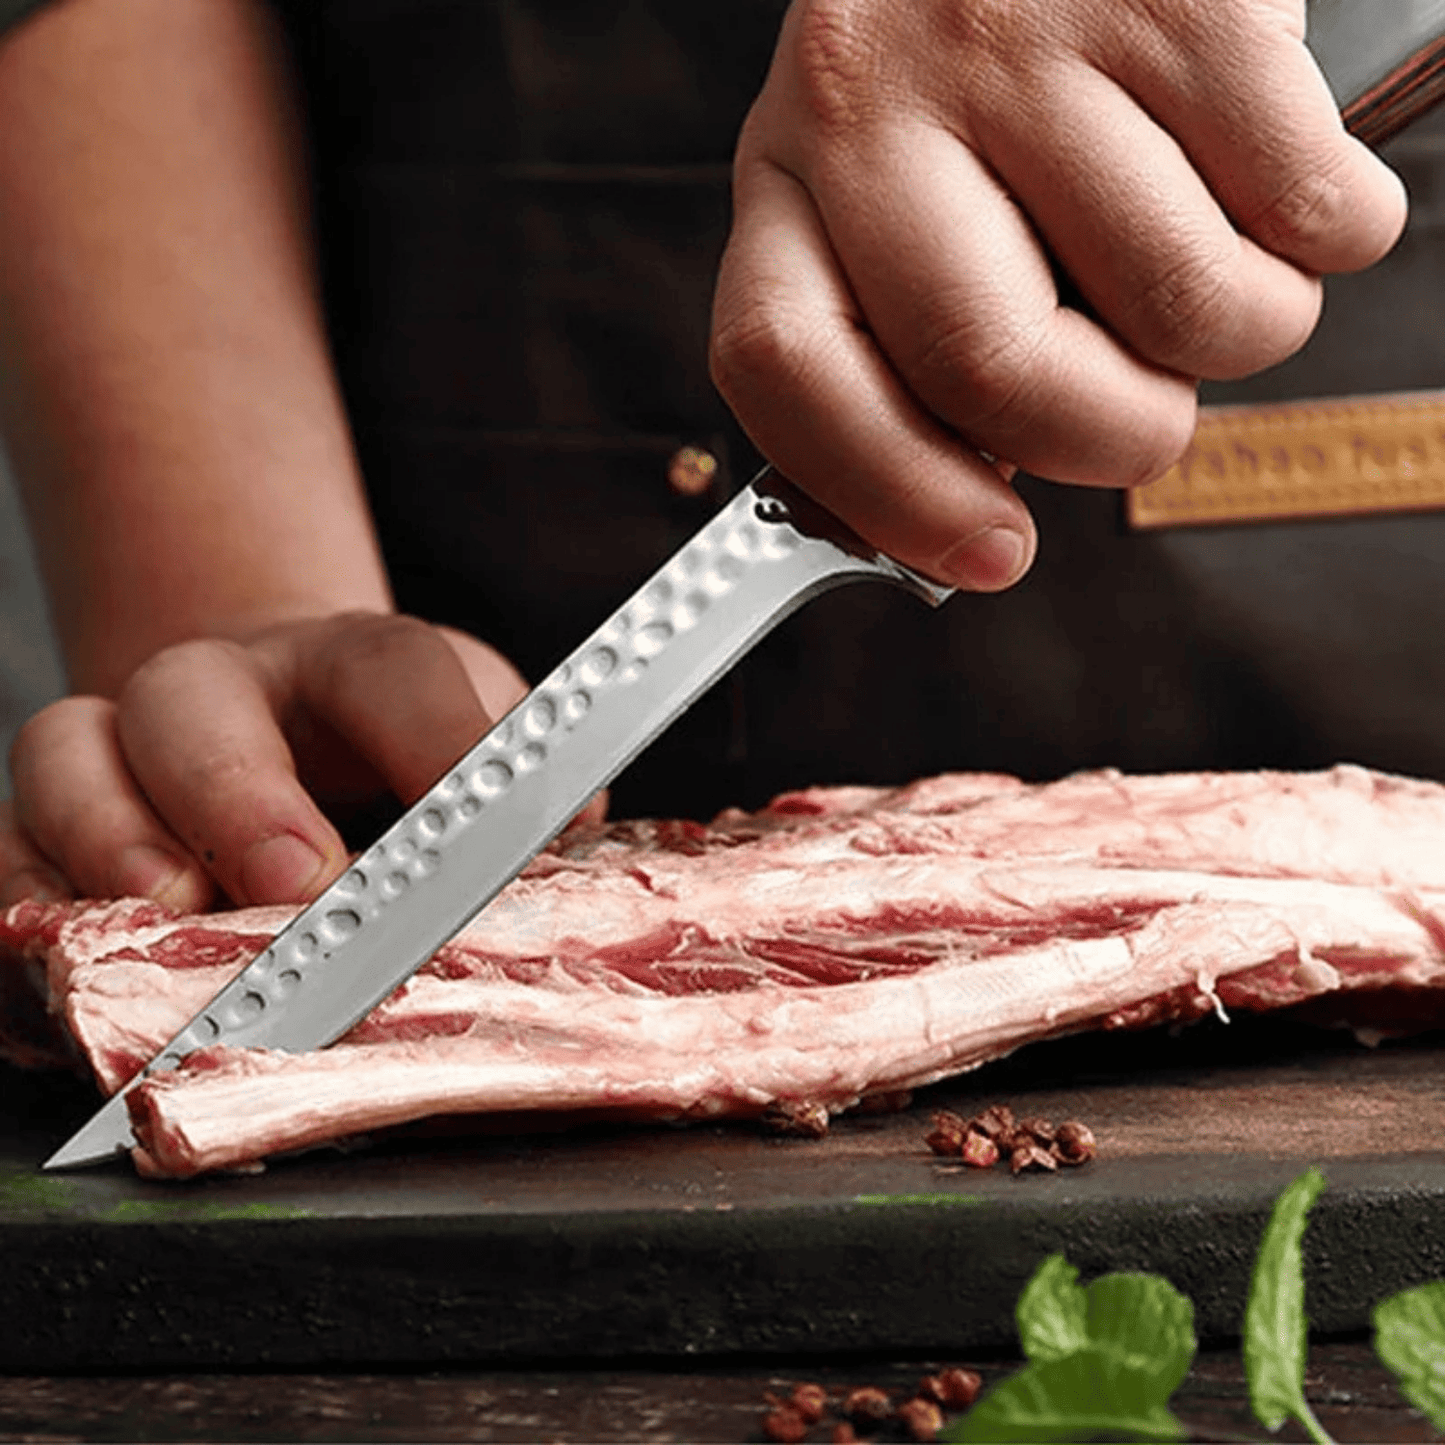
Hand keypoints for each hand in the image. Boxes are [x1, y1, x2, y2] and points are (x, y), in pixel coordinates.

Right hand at [1, 612, 540, 910]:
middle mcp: (226, 688)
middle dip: (241, 791)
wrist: (281, 724)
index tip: (487, 826)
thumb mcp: (478, 740)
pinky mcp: (49, 822)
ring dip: (114, 839)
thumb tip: (576, 844)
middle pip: (199, 697)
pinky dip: (22, 902)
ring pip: (70, 749)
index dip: (439, 738)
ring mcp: (123, 748)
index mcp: (349, 664)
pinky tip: (61, 955)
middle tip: (297, 883)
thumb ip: (529, 785)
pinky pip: (5, 846)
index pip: (391, 667)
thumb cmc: (394, 753)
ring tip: (169, 914)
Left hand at [711, 0, 1406, 589]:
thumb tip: (974, 505)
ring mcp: (1024, 37)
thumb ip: (901, 345)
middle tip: (1142, 423)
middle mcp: (879, 99)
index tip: (990, 555)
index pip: (785, 367)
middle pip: (987, 366)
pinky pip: (1304, 211)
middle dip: (1106, 443)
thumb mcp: (887, 199)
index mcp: (790, 174)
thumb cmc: (984, 74)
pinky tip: (1273, 195)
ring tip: (1215, 279)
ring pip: (1174, 300)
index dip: (893, 494)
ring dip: (1236, 340)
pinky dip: (1325, 246)